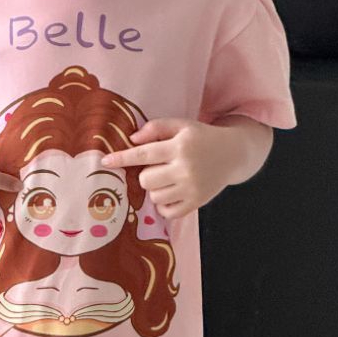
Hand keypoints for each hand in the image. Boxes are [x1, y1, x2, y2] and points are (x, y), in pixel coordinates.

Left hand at [100, 117, 249, 219]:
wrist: (233, 154)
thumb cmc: (200, 138)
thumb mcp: (181, 125)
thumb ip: (156, 128)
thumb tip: (132, 140)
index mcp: (180, 147)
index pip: (144, 153)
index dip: (122, 158)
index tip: (105, 162)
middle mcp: (186, 169)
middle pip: (146, 179)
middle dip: (146, 174)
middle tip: (159, 167)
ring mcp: (192, 188)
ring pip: (155, 196)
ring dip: (155, 189)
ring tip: (168, 178)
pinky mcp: (196, 202)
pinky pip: (167, 211)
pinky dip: (164, 204)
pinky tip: (172, 192)